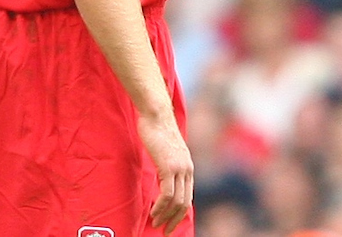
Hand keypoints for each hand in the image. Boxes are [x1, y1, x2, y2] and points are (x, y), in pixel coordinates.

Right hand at [137, 112, 193, 234]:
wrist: (156, 115)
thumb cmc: (157, 132)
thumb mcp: (166, 153)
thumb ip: (168, 166)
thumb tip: (162, 179)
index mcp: (188, 167)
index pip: (188, 196)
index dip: (179, 212)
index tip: (170, 223)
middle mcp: (187, 169)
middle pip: (185, 202)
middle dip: (175, 219)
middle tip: (165, 231)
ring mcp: (179, 168)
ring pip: (177, 201)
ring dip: (166, 216)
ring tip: (156, 224)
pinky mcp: (169, 167)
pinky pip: (167, 194)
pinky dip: (160, 207)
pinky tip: (153, 212)